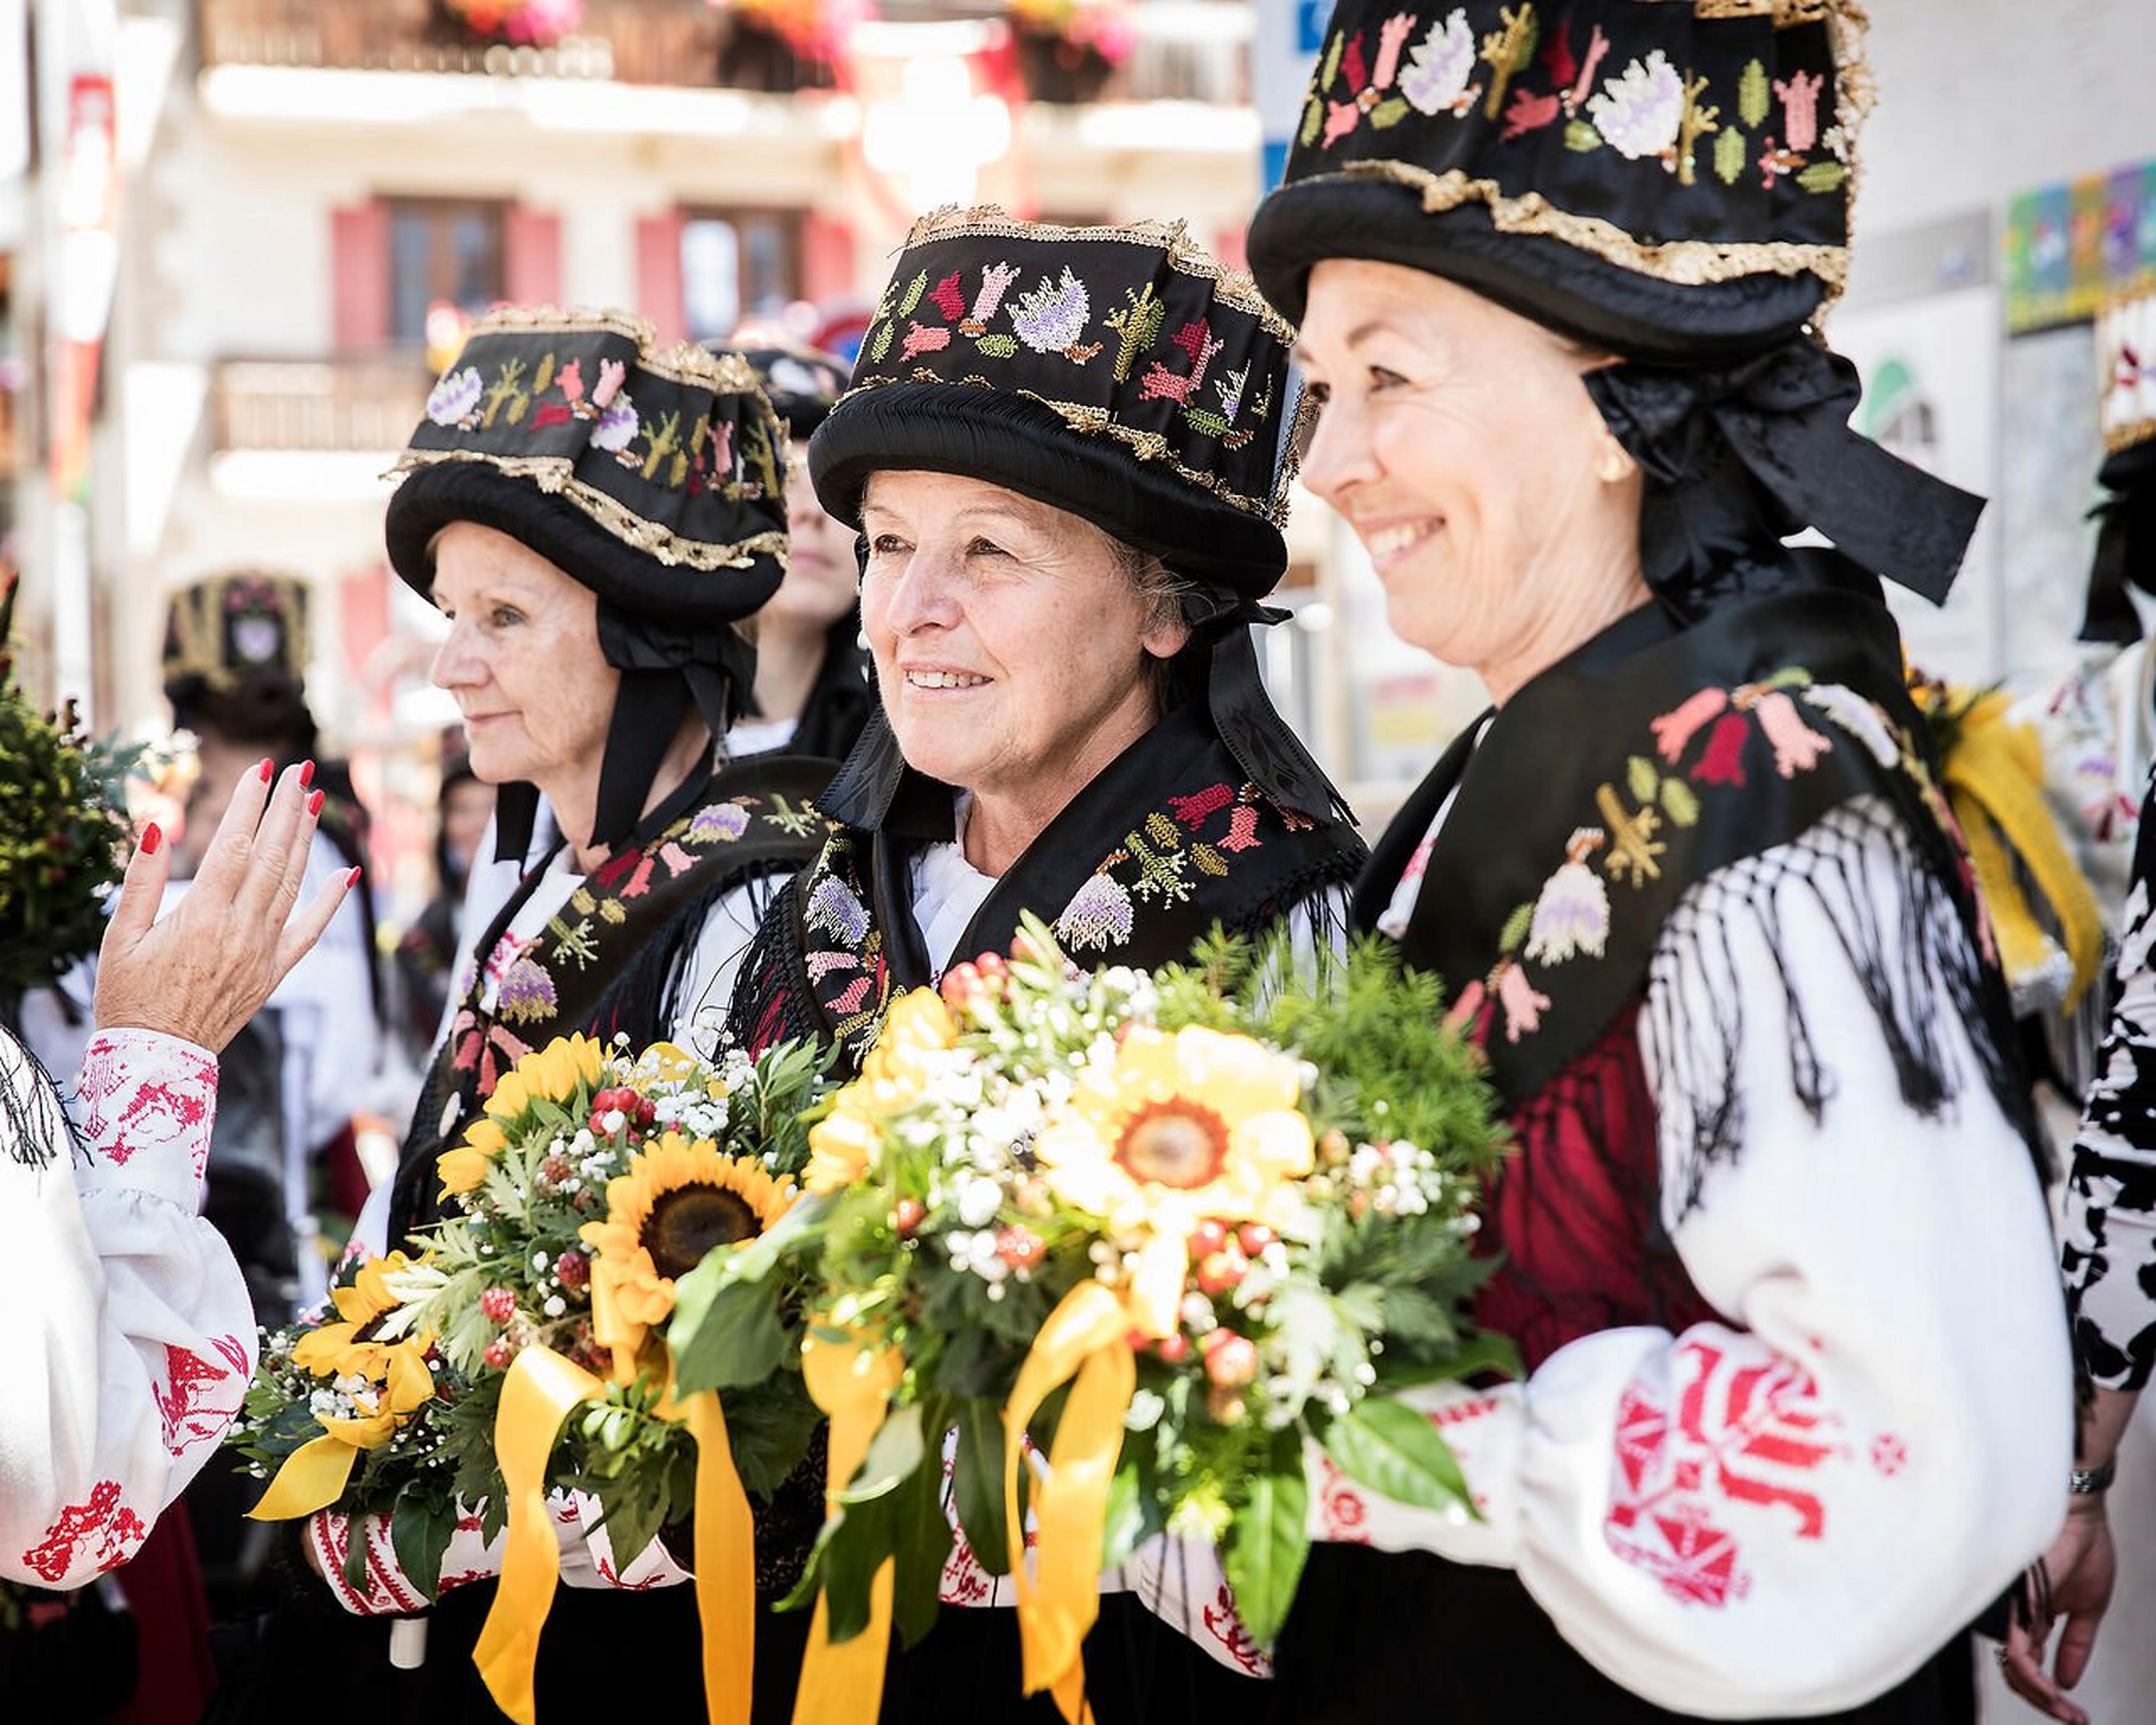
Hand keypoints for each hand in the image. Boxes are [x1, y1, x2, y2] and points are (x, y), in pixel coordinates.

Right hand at [94, 760, 355, 1051]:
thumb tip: (157, 826)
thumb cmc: (128, 996)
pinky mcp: (275, 971)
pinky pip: (311, 931)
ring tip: (314, 802)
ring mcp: (263, 951)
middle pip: (271, 856)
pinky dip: (331, 900)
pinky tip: (347, 872)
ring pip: (292, 883)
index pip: (233, 845)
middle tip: (299, 771)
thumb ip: (142, 880)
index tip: (261, 769)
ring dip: (305, 840)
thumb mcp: (121, 936)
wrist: (156, 1058)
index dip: (250, 804)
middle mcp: (241, 929)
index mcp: (201, 915)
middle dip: (286, 809)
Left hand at [2000, 1495, 2114, 1724]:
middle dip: (2044, 1702)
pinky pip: (2016, 1652)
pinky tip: (2053, 1696)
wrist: (2080, 1513)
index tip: (2076, 1715)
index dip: (2047, 1693)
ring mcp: (2015, 1610)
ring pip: (2013, 1667)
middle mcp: (2017, 1615)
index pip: (2027, 1664)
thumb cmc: (2082, 1546)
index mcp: (2031, 1615)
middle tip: (2071, 1719)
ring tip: (2066, 1714)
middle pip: (2017, 1671)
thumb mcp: (2088, 1606)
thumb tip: (2067, 1682)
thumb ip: (2076, 1645)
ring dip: (2041, 1697)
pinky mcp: (2017, 1605)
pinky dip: (2034, 1679)